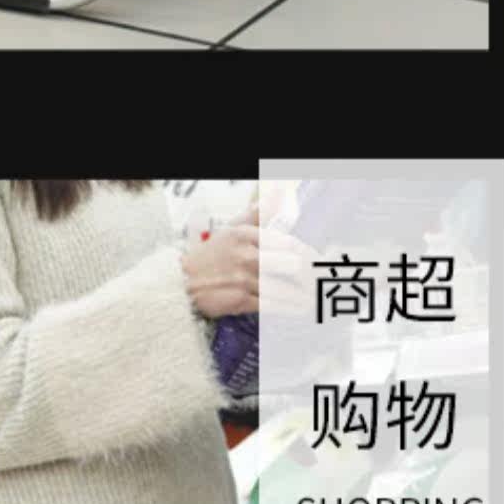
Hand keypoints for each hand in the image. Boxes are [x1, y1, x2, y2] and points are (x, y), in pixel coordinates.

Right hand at [183, 203, 314, 320]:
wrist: (180, 285)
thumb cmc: (209, 257)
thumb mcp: (231, 229)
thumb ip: (258, 214)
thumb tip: (279, 195)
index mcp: (248, 236)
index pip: (289, 244)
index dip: (309, 255)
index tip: (319, 263)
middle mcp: (248, 257)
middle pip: (293, 266)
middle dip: (311, 276)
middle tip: (323, 283)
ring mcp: (244, 280)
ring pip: (284, 288)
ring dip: (304, 296)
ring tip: (316, 300)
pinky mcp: (239, 301)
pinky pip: (271, 305)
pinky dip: (288, 308)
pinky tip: (300, 309)